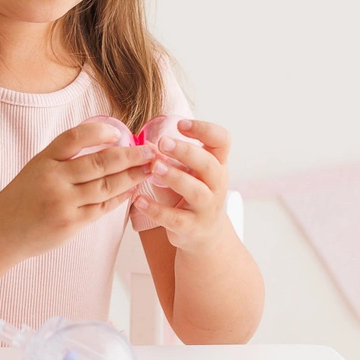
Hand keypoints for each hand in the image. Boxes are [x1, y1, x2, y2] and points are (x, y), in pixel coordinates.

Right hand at [0, 121, 155, 259]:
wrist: (1, 232)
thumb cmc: (22, 198)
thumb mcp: (36, 169)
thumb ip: (64, 159)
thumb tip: (104, 146)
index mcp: (44, 160)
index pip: (74, 138)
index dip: (99, 132)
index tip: (118, 132)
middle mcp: (54, 179)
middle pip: (99, 162)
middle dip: (130, 156)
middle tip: (150, 151)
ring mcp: (63, 203)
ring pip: (106, 186)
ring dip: (132, 176)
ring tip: (149, 169)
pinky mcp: (71, 223)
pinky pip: (102, 207)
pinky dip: (120, 197)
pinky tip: (132, 190)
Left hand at [133, 119, 232, 254]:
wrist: (205, 234)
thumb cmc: (193, 193)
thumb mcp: (190, 171)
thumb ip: (171, 157)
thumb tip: (146, 144)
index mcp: (217, 164)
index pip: (221, 140)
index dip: (204, 129)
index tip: (180, 124)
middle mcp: (217, 185)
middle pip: (209, 165)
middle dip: (185, 151)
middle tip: (163, 142)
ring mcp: (207, 207)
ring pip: (196, 191)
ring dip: (175, 177)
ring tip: (154, 167)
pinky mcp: (192, 227)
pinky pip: (175, 218)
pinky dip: (156, 209)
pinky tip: (138, 201)